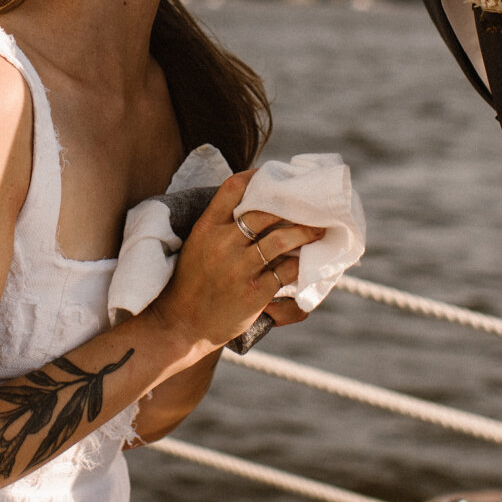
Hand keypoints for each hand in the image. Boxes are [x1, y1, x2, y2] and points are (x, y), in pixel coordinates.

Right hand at [150, 172, 323, 348]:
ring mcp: (239, 269)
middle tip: (310, 205)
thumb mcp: (197, 244)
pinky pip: (287, 271)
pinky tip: (308, 260)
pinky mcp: (255, 292)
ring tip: (319, 229)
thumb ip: (222, 225)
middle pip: (265, 212)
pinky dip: (301, 264)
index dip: (256, 178)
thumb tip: (258, 204)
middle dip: (291, 206)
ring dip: (305, 232)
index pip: (232, 189)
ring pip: (282, 240)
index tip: (275, 178)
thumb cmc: (192, 281)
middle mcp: (222, 244)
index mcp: (206, 228)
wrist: (182, 324)